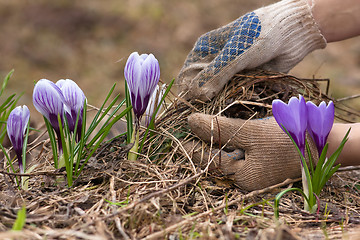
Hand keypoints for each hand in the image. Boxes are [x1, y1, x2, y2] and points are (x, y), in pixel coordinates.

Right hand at [177, 0, 325, 100]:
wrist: (293, 33)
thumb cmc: (261, 34)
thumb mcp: (236, 54)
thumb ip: (217, 74)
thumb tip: (197, 96)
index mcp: (204, 51)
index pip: (187, 76)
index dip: (190, 91)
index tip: (199, 103)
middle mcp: (214, 63)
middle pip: (203, 89)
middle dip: (211, 99)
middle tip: (223, 103)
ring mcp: (230, 73)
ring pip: (220, 95)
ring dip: (229, 100)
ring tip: (241, 97)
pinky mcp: (244, 81)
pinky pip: (237, 96)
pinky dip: (243, 99)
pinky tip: (252, 96)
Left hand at [185, 113, 316, 190]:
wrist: (324, 142)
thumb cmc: (288, 139)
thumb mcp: (251, 133)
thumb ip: (220, 129)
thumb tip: (190, 122)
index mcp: (242, 178)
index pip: (208, 161)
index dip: (191, 145)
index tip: (178, 130)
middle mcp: (246, 178)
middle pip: (216, 158)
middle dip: (203, 140)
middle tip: (187, 124)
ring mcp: (254, 169)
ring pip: (227, 152)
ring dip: (216, 137)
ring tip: (202, 122)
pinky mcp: (260, 159)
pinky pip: (240, 149)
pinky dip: (231, 138)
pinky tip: (225, 127)